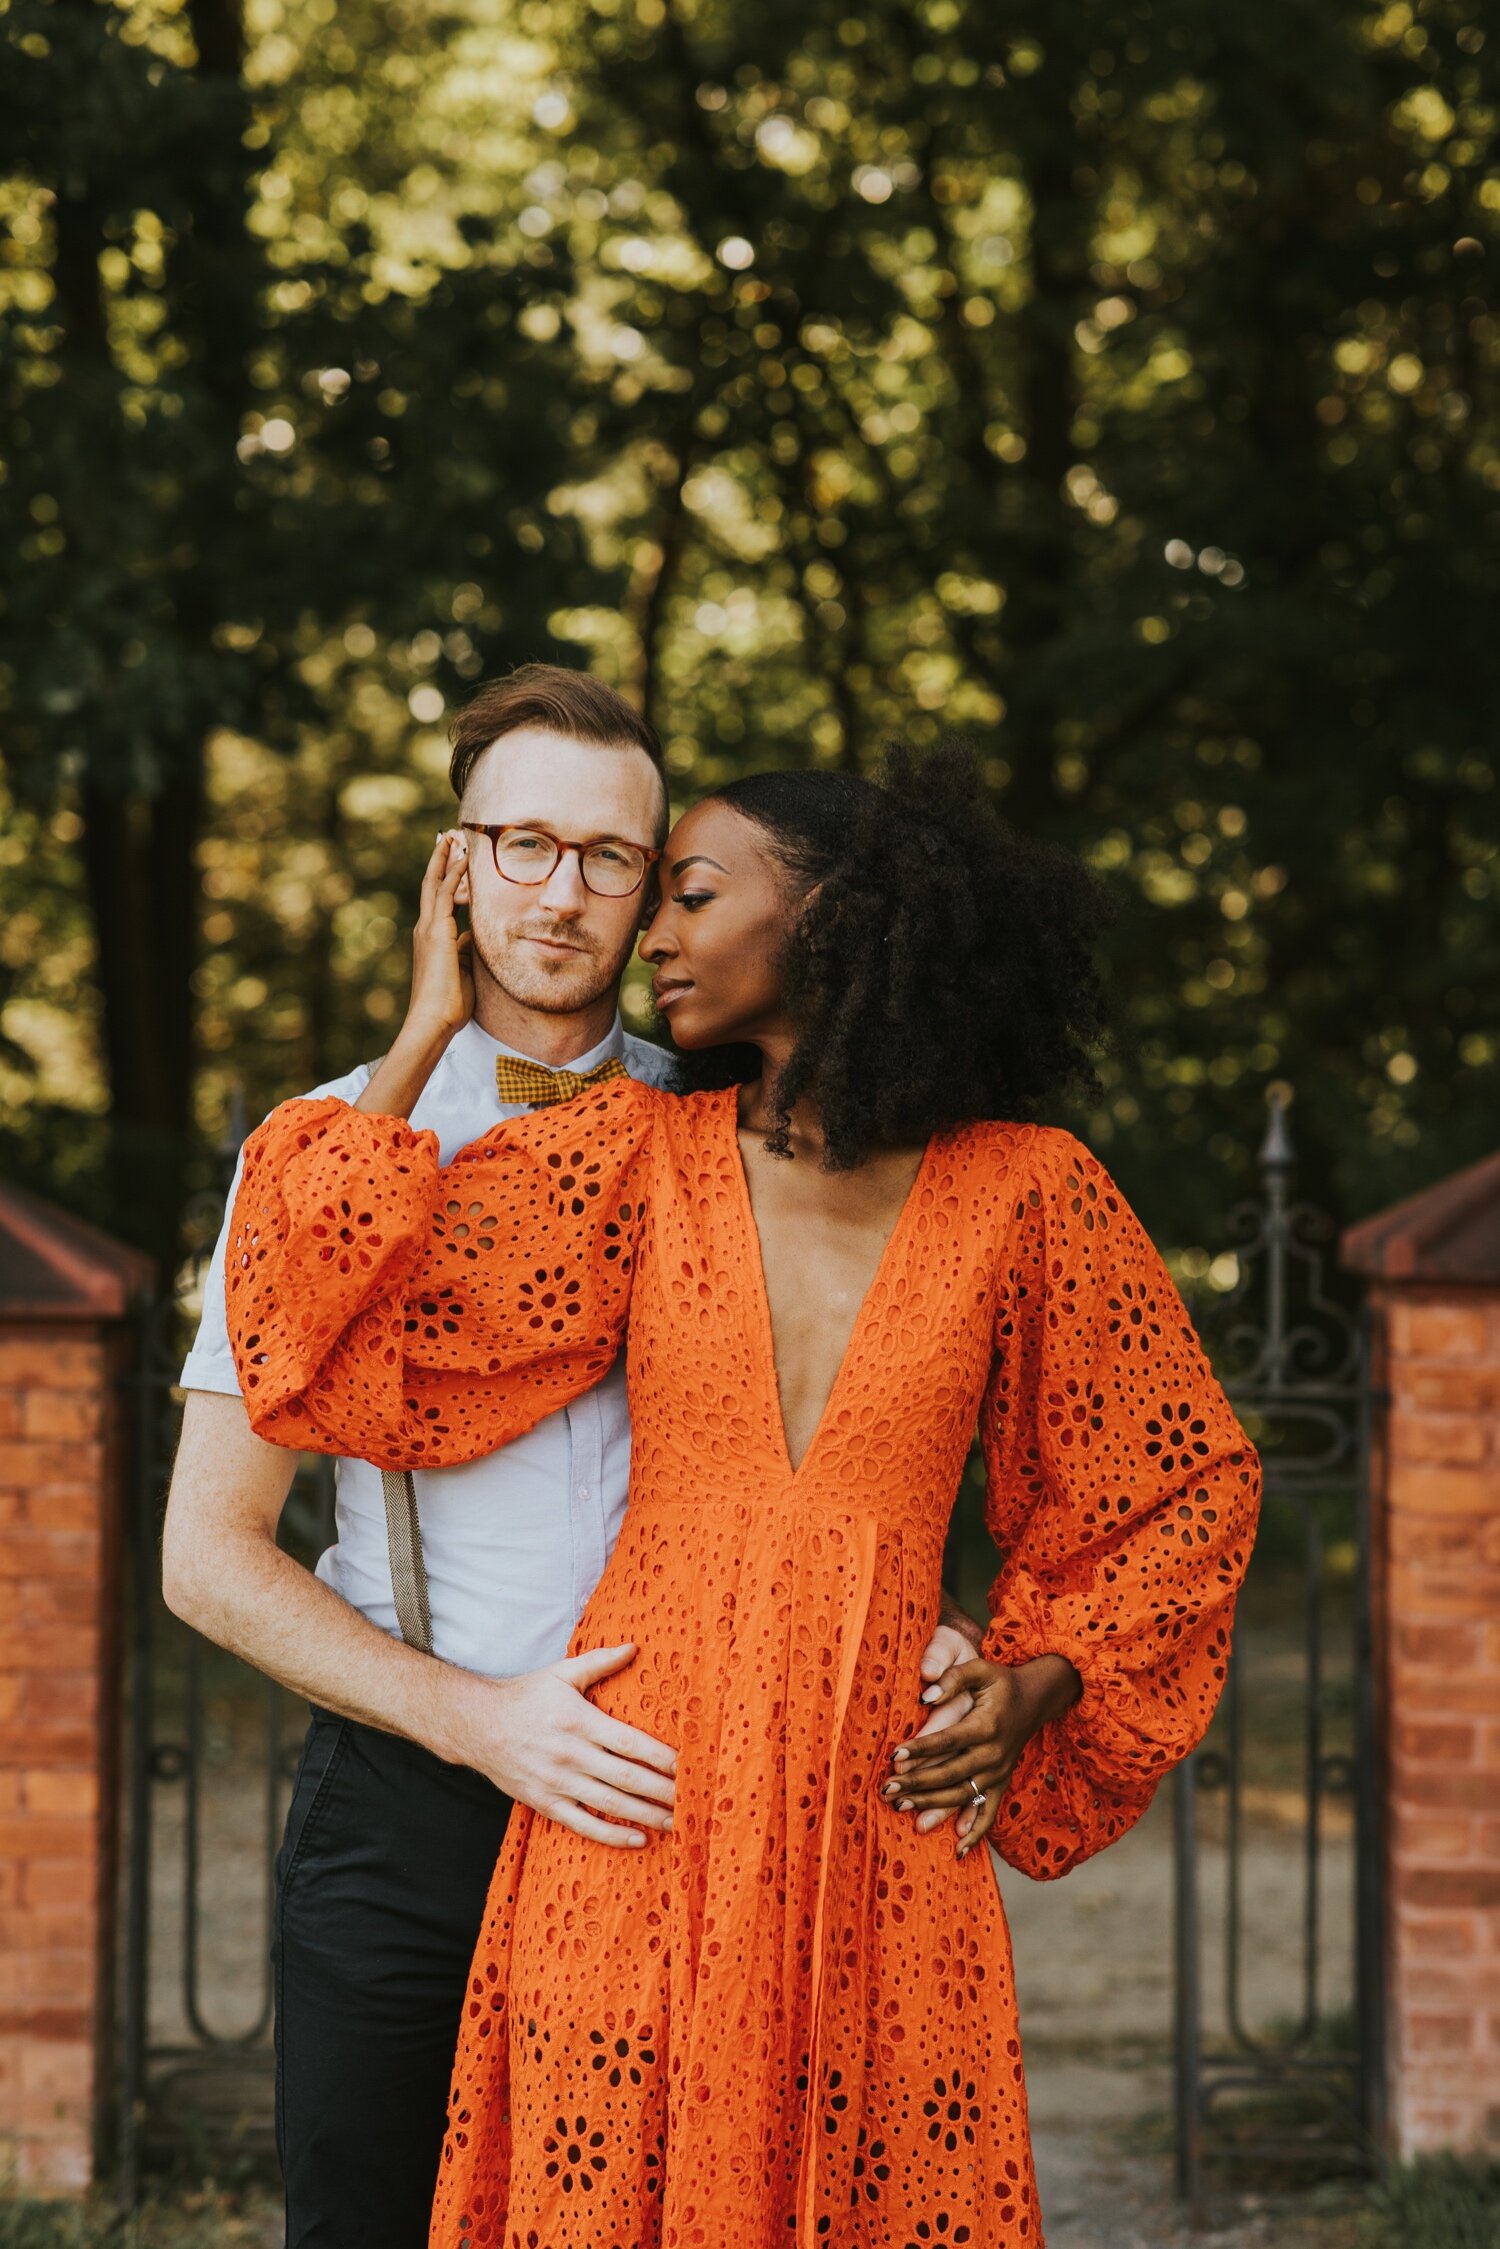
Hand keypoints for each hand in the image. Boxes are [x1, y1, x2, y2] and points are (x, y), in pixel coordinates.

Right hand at [407, 829, 474, 1047]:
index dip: (448, 876)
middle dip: (442, 858)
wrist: (434, 1020)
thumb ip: (467, 949)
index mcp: (433, 937)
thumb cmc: (450, 1003)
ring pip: (436, 882)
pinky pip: (445, 893)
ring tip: (454, 835)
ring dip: (446, 858)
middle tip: (449, 835)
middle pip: (433, 883)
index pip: (440, 898)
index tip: (456, 857)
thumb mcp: (463, 969)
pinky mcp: (436, 931)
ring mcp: (429, 928)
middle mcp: (426, 928)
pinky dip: (454, 872)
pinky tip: (464, 856)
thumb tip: (474, 935)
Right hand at [445, 1643, 675, 1846]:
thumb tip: (635, 1647)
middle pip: (627, 1778)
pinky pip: (583, 1825)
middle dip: (663, 1791)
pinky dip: (611, 1835)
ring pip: (610, 1805)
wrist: (477, 1725)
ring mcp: (558, 1782)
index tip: (688, 1766)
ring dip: (645, 1815)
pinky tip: (638, 1839)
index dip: (662, 1757)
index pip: (631, 1743)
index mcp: (580, 1721)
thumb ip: (599, 1662)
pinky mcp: (545, 1803)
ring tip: (675, 1822)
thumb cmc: (525, 1696)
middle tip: (693, 1800)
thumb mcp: (561, 1673)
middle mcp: (571, 1754)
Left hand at [905, 1622, 985, 1836]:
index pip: (947, 1740)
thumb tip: (925, 1696)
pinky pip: (988, 1813)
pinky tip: (958, 1849)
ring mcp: (998, 1772)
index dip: (921, 1748)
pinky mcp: (1001, 1783)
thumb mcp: (980, 1669)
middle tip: (887, 1787)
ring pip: (962, 1795)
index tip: (895, 1755)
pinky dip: (975, 1832)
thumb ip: (952, 1678)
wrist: (1035, 1699)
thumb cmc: (1000, 1682)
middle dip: (917, 1783)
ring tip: (901, 1806)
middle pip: (950, 1773)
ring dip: (931, 1805)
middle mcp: (994, 1754)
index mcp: (986, 1726)